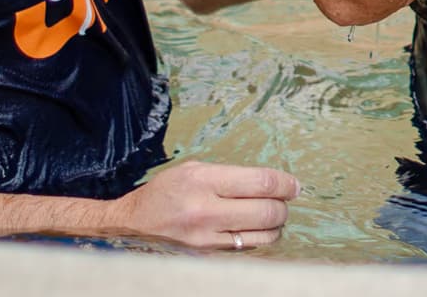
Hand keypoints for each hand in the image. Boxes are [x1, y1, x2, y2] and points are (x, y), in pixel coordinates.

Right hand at [110, 161, 299, 250]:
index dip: (285, 184)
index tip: (295, 185)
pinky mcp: (206, 255)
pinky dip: (258, 239)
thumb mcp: (195, 170)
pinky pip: (246, 249)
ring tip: (272, 216)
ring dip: (275, 225)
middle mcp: (205, 210)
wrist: (131, 224)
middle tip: (285, 200)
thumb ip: (231, 175)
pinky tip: (255, 229)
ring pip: (262, 236)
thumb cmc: (166, 191)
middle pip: (267, 211)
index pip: (260, 183)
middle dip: (284, 205)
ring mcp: (206, 238)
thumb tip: (271, 182)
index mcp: (203, 181)